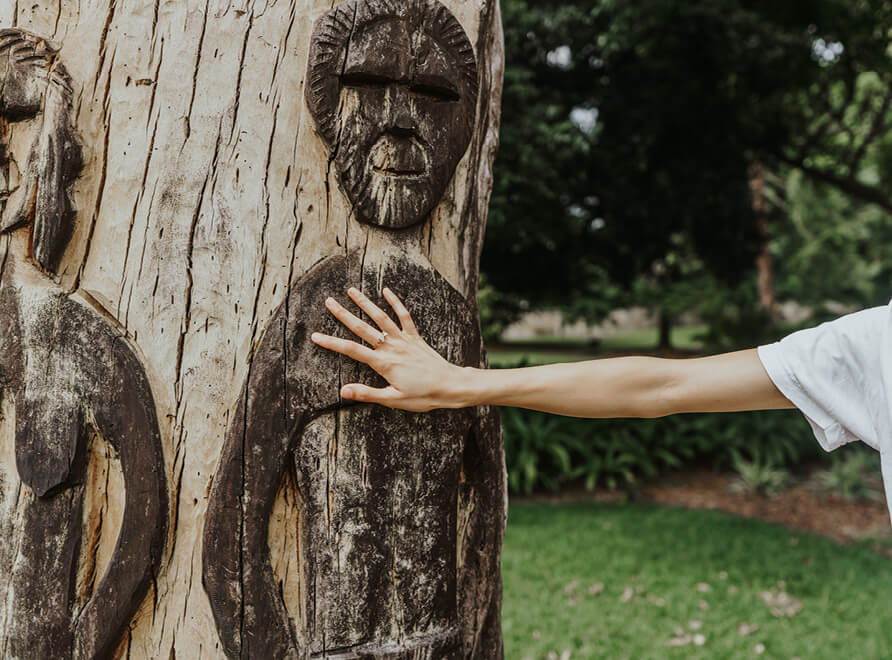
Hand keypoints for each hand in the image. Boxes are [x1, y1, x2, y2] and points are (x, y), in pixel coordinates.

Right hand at [311, 287, 470, 411]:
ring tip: (351, 290)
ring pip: (381, 317)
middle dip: (343, 314)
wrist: (451, 385)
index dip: (332, 343)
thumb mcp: (393, 399)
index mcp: (384, 363)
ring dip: (366, 302)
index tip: (315, 335)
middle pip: (362, 328)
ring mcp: (404, 340)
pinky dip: (396, 303)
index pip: (351, 350)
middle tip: (328, 301)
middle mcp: (392, 347)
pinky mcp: (416, 337)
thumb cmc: (423, 396)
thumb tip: (343, 391)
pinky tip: (387, 291)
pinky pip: (405, 316)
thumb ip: (367, 393)